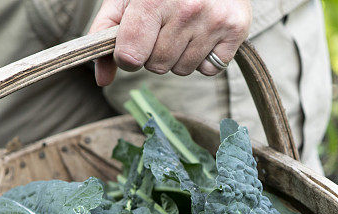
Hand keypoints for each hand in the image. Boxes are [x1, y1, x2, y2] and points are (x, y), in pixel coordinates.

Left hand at [89, 0, 251, 85]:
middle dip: (154, 53)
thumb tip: (101, 79)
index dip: (127, 55)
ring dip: (178, 56)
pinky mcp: (236, 29)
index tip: (132, 43)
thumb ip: (106, 34)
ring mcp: (214, 20)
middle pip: (157, 66)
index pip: (130, 56)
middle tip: (162, 27)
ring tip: (184, 27)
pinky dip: (204, 58)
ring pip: (182, 69)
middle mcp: (187, 9)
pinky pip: (209, 69)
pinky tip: (202, 33)